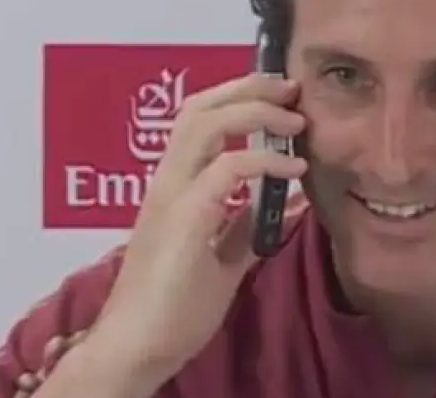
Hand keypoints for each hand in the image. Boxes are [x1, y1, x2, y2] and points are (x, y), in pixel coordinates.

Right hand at [88, 73, 306, 384]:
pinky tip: (295, 171)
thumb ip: (248, 226)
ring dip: (255, 112)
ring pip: (204, 124)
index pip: (200, 120)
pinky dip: (265, 160)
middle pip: (198, 108)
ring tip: (296, 122)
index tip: (282, 98)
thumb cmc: (176, 308)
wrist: (139, 348)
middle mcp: (167, 181)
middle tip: (289, 87)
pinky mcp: (183, 218)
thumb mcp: (225, 259)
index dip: (239, 98)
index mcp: (175, 187)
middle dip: (247, 88)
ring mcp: (171, 196)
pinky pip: (226, 170)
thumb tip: (288, 199)